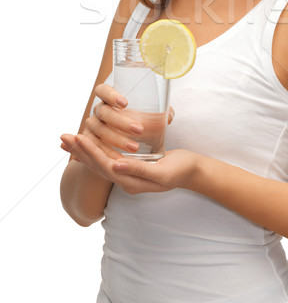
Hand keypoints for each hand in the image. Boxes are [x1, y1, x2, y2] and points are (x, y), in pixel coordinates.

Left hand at [60, 132, 199, 194]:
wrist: (193, 171)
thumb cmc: (181, 169)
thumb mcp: (162, 171)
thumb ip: (139, 171)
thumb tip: (115, 166)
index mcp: (131, 182)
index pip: (104, 165)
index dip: (89, 151)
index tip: (77, 137)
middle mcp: (125, 180)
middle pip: (97, 165)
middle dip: (79, 150)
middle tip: (62, 137)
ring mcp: (127, 174)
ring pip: (100, 161)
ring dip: (83, 150)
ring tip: (67, 140)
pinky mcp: (131, 166)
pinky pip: (108, 158)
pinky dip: (96, 150)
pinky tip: (89, 143)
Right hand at [63, 83, 174, 159]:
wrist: (121, 139)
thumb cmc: (138, 119)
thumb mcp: (147, 113)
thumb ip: (157, 112)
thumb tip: (168, 117)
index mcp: (107, 97)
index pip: (102, 90)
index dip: (111, 95)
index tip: (125, 103)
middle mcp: (97, 110)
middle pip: (103, 112)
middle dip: (120, 121)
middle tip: (139, 129)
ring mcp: (91, 126)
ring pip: (98, 131)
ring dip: (116, 140)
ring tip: (135, 147)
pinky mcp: (89, 142)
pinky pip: (93, 147)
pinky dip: (105, 153)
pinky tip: (118, 160)